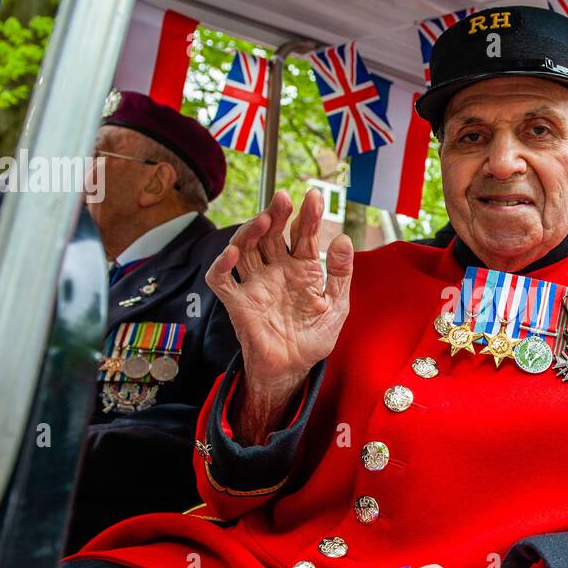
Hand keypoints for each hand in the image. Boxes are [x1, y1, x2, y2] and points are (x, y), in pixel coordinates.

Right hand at [205, 190, 352, 439]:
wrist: (293, 370)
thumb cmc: (313, 338)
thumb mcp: (337, 306)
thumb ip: (341, 274)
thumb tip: (345, 240)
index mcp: (303, 269)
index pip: (303, 235)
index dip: (308, 216)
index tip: (314, 198)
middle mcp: (277, 271)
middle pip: (272, 234)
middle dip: (277, 215)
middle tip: (283, 199)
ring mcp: (256, 285)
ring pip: (245, 248)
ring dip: (251, 231)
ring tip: (263, 219)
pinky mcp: (238, 303)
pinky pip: (222, 280)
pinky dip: (222, 265)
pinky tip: (232, 253)